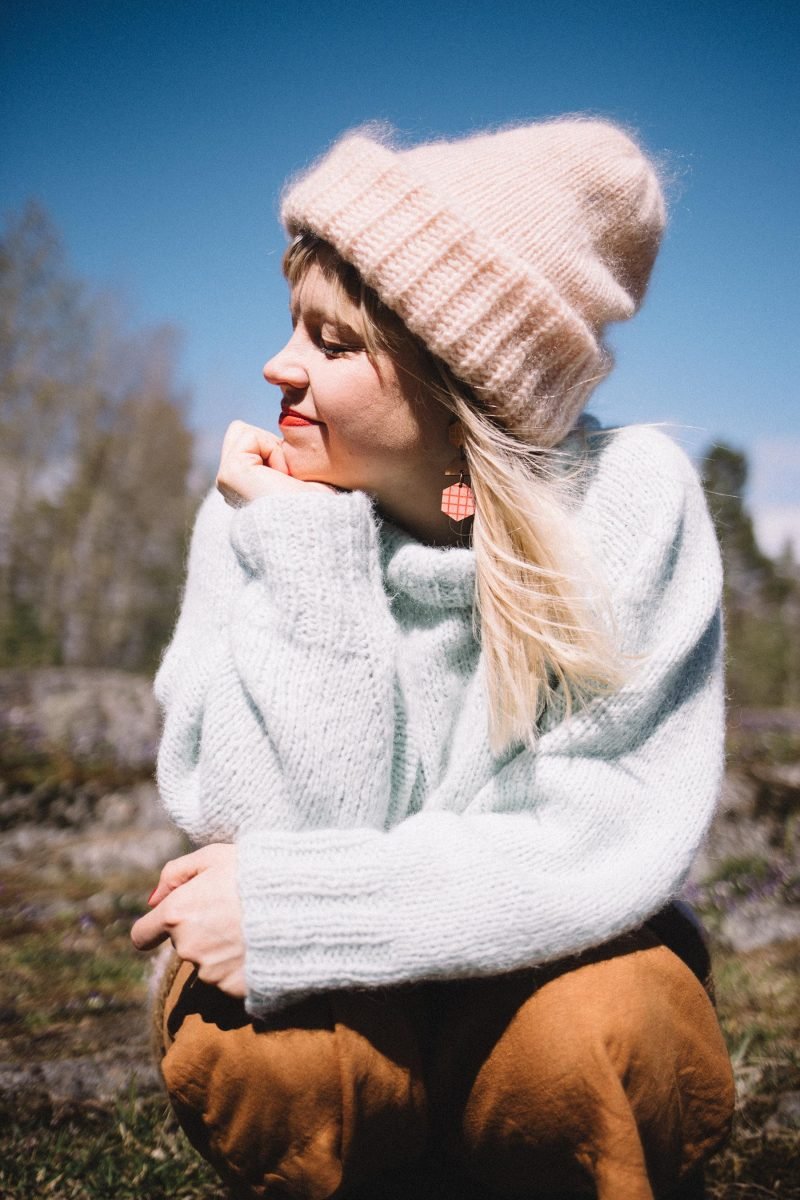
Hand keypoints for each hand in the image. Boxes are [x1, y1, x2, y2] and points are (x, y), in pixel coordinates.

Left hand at [130, 844, 246, 997]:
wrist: (302, 903)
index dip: (152, 929)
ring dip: (221, 949)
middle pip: (182, 944)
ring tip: (252, 926)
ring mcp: (211, 972)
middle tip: (233, 910)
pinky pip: (230, 978)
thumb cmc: (256, 872)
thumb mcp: (214, 856)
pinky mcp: (235, 989)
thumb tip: (152, 899)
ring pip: (207, 962)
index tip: (168, 924)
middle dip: (200, 930)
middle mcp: (187, 947)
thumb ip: (176, 873)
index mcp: (176, 913)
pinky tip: (261, 945)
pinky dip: (241, 966)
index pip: (142, 935)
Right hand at [216, 419, 334, 506]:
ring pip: (242, 431)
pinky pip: (250, 436)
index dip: (278, 448)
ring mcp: (226, 480)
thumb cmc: (321, 504)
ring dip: (273, 449)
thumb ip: (286, 455)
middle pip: (241, 431)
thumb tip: (286, 438)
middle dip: (270, 444)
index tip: (294, 479)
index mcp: (244, 486)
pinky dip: (273, 451)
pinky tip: (281, 477)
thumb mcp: (304, 474)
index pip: (250, 439)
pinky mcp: (229, 474)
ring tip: (285, 478)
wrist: (318, 526)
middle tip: (289, 476)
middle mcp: (230, 486)